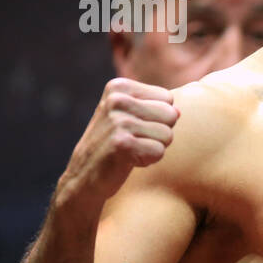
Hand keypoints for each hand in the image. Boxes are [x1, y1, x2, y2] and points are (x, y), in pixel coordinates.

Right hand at [57, 78, 179, 205]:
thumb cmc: (114, 143)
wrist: (84, 175)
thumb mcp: (131, 116)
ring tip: (130, 149)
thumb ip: (156, 107)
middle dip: (159, 133)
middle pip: (171, 115)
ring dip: (153, 148)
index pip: (168, 99)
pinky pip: (159, 151)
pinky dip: (148, 160)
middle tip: (134, 140)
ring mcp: (118, 121)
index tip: (134, 127)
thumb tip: (178, 112)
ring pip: (167, 135)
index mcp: (119, 87)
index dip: (157, 118)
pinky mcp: (121, 143)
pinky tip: (127, 160)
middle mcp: (116, 100)